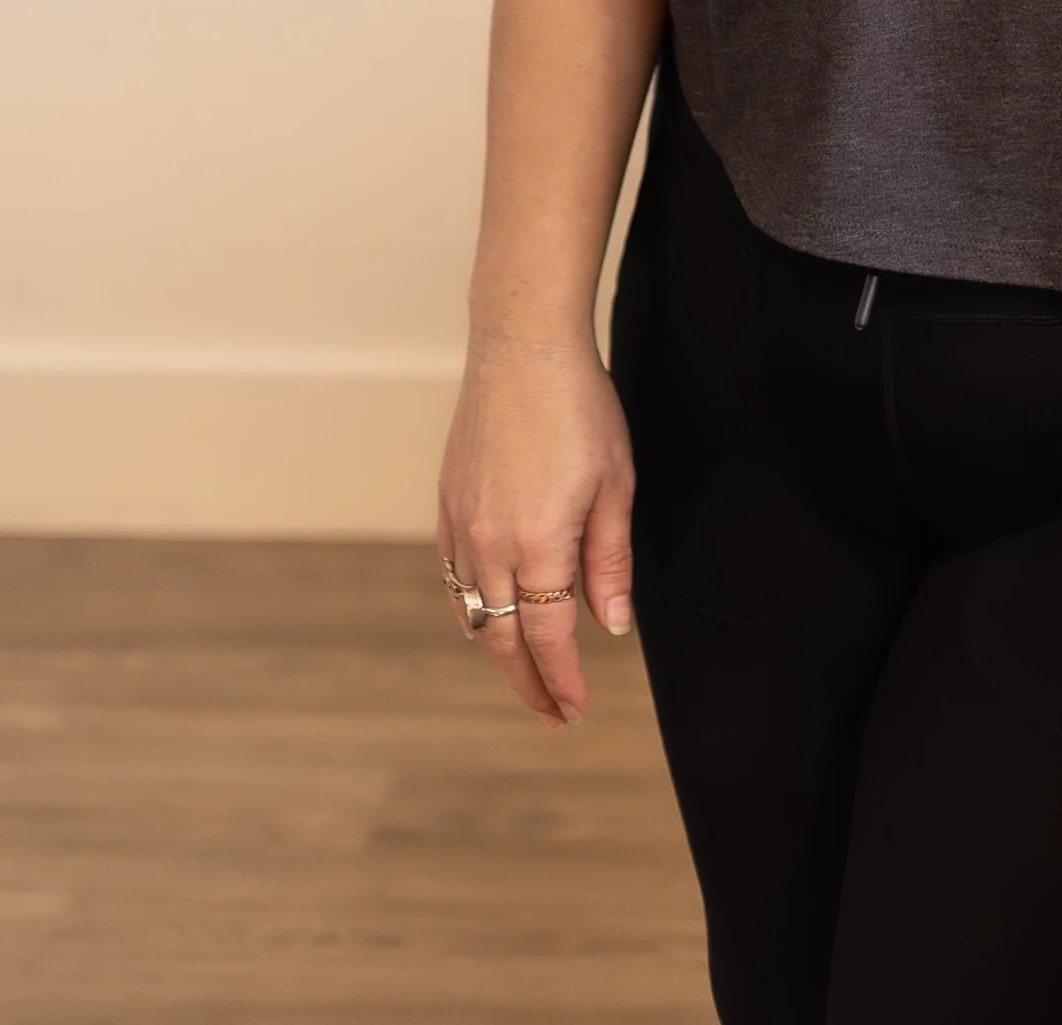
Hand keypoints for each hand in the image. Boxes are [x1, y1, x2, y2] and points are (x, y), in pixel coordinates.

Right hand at [436, 331, 636, 723]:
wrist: (522, 346)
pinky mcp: (447, 505)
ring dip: (499, 653)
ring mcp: (461, 525)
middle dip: (530, 685)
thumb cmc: (580, 408)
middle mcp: (490, 544)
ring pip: (474, 615)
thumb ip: (609, 562)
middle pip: (505, 640)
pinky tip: (489, 620)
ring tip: (528, 675)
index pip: (549, 638)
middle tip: (555, 714)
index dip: (563, 682)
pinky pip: (453, 579)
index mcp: (538, 543)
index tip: (575, 712)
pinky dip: (471, 612)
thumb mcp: (614, 484)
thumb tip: (611, 628)